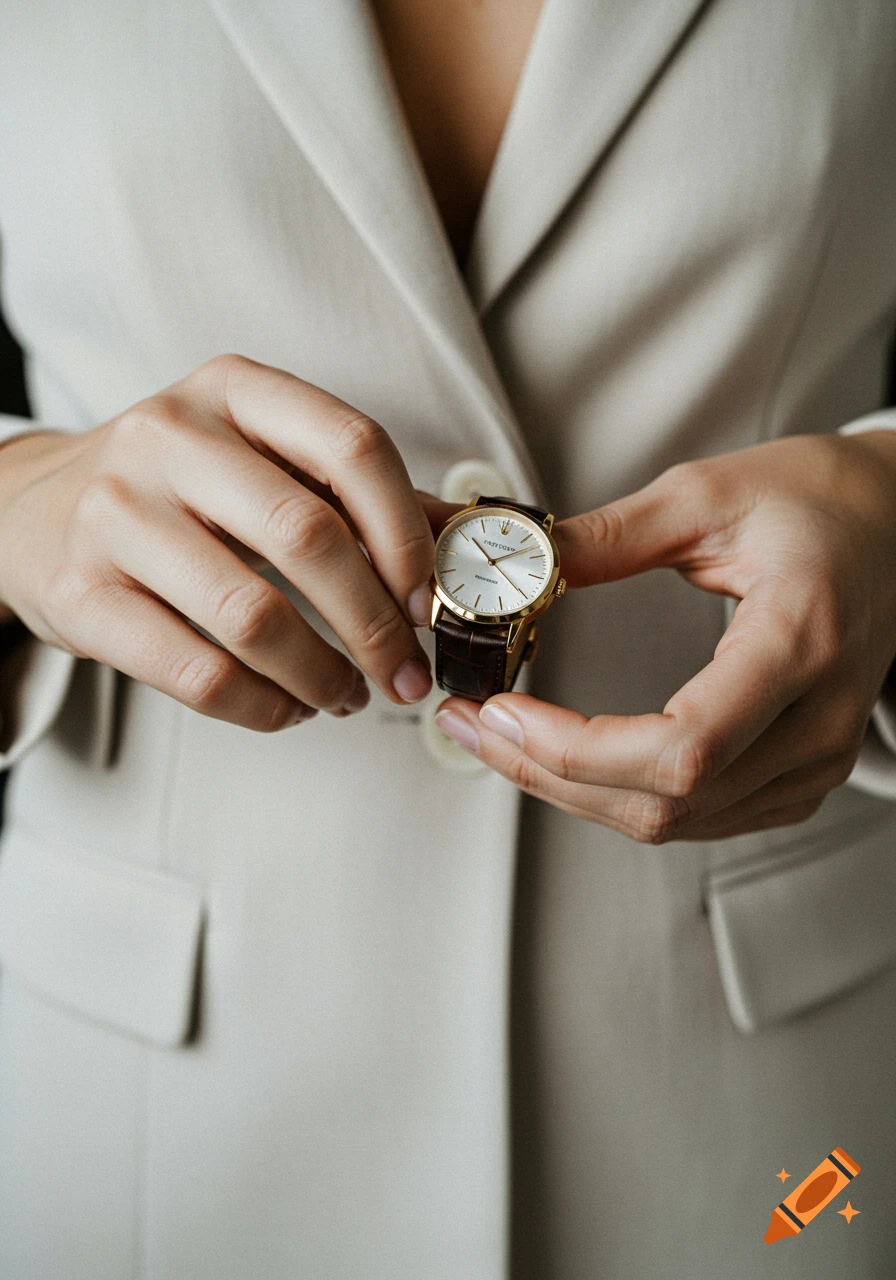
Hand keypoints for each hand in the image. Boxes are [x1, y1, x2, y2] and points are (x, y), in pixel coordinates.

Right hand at [0, 354, 434, 731]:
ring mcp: (116, 512)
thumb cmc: (171, 489)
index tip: (429, 597)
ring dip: (323, 676)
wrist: (28, 509)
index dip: (407, 532)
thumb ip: (355, 495)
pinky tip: (288, 709)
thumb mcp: (258, 459)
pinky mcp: (81, 594)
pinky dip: (263, 707)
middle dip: (376, 625)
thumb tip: (463, 543)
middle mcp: (169, 436)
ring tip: (348, 695)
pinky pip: (197, 673)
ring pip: (253, 617)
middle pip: (308, 536)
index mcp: (234, 391)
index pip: (352, 445)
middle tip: (405, 673)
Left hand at [435, 432, 895, 840]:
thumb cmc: (820, 500)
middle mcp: (817, 718)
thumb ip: (608, 536)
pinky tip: (569, 760)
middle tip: (470, 726)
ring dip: (571, 789)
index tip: (501, 711)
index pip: (684, 745)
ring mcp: (817, 757)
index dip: (577, 750)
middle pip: (667, 799)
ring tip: (499, 739)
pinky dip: (619, 796)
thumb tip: (519, 568)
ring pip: (675, 820)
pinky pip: (700, 816)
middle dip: (548, 772)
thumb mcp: (709, 493)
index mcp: (799, 641)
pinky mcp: (803, 772)